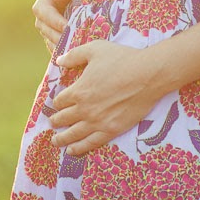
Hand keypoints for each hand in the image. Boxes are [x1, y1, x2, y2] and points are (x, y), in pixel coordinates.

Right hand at [31, 0, 71, 51]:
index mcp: (43, 1)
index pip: (45, 13)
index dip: (55, 21)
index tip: (67, 27)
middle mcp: (43, 18)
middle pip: (46, 30)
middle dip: (59, 37)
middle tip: (73, 43)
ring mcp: (49, 30)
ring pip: (51, 41)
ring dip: (62, 47)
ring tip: (76, 51)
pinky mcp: (57, 38)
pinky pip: (58, 48)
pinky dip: (66, 52)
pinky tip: (76, 55)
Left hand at [49, 40, 163, 155]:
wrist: (147, 75)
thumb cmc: (122, 59)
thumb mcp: (95, 49)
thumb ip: (74, 55)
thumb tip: (58, 61)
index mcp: (79, 90)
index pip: (60, 101)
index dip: (57, 102)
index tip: (57, 104)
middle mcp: (84, 109)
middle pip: (64, 118)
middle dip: (56, 121)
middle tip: (53, 123)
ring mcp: (97, 122)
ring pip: (73, 134)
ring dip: (62, 138)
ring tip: (55, 141)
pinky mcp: (111, 130)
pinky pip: (90, 143)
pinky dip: (78, 148)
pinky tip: (72, 150)